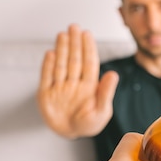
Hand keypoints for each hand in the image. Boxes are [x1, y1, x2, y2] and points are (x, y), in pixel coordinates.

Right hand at [38, 24, 119, 138]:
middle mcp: (74, 82)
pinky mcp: (46, 93)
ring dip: (62, 49)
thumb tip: (114, 74)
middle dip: (74, 43)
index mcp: (89, 85)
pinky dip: (48, 66)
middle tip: (74, 27)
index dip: (88, 48)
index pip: (89, 63)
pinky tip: (51, 53)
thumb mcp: (101, 111)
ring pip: (61, 65)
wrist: (70, 134)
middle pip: (74, 60)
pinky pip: (47, 77)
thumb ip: (106, 93)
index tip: (87, 34)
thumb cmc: (88, 124)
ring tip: (63, 35)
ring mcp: (60, 86)